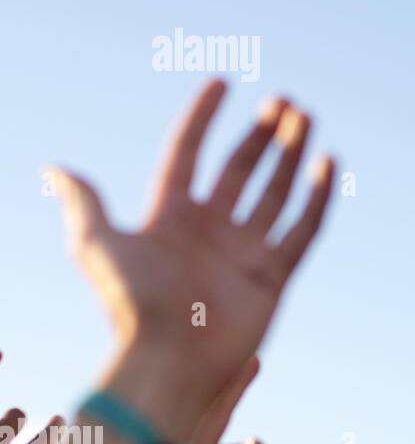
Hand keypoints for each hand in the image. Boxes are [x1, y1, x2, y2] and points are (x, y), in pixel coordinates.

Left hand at [52, 80, 333, 436]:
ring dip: (290, 154)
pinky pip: (303, 229)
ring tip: (305, 119)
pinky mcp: (274, 276)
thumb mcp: (97, 245)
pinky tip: (327, 162)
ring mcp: (244, 252)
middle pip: (240, 170)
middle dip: (261, 135)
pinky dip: (317, 196)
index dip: (203, 118)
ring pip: (275, 192)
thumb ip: (86, 204)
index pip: (189, 154)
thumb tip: (57, 168)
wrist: (170, 359)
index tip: (223, 83)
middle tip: (284, 103)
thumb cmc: (131, 304)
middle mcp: (209, 230)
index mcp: (169, 217)